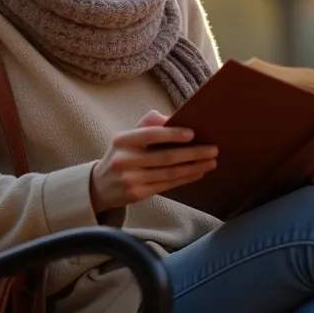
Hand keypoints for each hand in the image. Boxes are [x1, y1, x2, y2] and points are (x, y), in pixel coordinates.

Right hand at [90, 110, 217, 211]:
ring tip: (211, 162)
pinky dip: (185, 178)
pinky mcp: (137, 194)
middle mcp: (125, 160)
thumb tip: (173, 118)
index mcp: (123, 140)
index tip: (192, 133)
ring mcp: (131, 179)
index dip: (172, 134)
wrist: (100, 185)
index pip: (150, 135)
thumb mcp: (128, 137)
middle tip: (213, 149)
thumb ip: (148, 125)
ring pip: (169, 173)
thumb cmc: (122, 155)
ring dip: (194, 167)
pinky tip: (198, 173)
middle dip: (193, 153)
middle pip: (165, 157)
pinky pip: (167, 185)